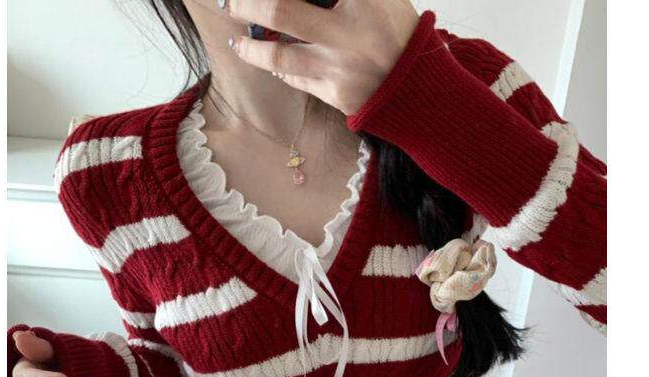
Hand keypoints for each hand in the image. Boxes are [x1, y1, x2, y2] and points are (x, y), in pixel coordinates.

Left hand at [224, 0, 419, 114]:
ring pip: (279, 56)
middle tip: (228, 1)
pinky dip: (280, 68)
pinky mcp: (335, 95)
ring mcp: (339, 68)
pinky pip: (296, 79)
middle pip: (281, 12)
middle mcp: (347, 33)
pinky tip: (271, 62)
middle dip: (246, 4)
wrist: (419, 90)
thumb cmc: (399, 35)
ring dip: (251, 48)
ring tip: (236, 42)